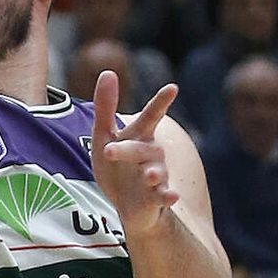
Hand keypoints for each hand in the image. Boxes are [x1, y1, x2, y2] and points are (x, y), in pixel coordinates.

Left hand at [89, 72, 178, 234]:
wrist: (124, 205)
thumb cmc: (117, 166)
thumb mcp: (104, 136)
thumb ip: (106, 107)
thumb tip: (108, 72)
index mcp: (139, 137)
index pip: (150, 117)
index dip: (160, 103)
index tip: (173, 87)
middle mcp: (152, 154)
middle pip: (142, 148)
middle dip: (126, 149)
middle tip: (108, 150)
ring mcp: (156, 177)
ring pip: (157, 172)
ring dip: (153, 173)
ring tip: (148, 175)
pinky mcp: (156, 198)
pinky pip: (165, 196)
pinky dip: (168, 196)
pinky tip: (172, 196)